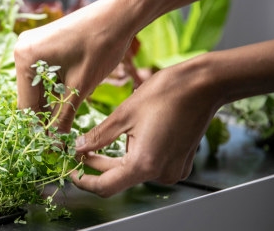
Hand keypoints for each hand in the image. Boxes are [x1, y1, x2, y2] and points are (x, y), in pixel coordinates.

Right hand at [14, 0, 135, 132]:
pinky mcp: (41, 43)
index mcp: (25, 58)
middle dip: (43, 116)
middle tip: (59, 140)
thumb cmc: (101, 46)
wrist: (119, 15)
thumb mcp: (80, 87)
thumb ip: (63, 116)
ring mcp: (30, 45)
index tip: (50, 147)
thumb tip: (54, 143)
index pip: (26, 105)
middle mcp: (21, 50)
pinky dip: (53, 88)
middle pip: (28, 95)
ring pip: (35, 86)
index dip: (39, 129)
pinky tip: (66, 100)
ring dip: (49, 103)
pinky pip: (42, 74)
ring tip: (64, 123)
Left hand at [70, 57, 218, 196]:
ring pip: (132, 171)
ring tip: (104, 137)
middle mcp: (160, 174)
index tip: (70, 170)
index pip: (105, 187)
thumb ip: (98, 136)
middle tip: (79, 149)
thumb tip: (77, 148)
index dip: (83, 181)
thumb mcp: (123, 114)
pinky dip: (134, 155)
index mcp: (144, 164)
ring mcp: (172, 170)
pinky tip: (130, 136)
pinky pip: (148, 165)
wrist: (203, 85)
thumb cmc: (165, 94)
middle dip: (97, 165)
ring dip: (116, 158)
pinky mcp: (179, 163)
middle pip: (118, 178)